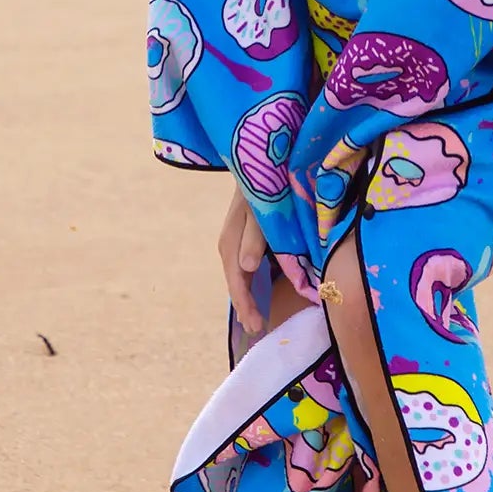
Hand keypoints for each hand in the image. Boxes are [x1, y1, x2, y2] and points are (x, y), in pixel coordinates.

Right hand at [218, 184, 267, 337]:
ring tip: (256, 320)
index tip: (256, 324)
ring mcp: (237, 244)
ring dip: (248, 298)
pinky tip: (258, 295)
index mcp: (231, 242)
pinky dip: (252, 284)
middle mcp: (230, 246)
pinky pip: (246, 268)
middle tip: (257, 330)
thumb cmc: (262, 184)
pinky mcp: (246, 240)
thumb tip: (245, 266)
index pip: (237, 280)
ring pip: (240, 278)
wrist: (257, 162)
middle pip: (236, 283)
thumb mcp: (260, 208)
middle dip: (246, 307)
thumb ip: (254, 235)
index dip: (246, 303)